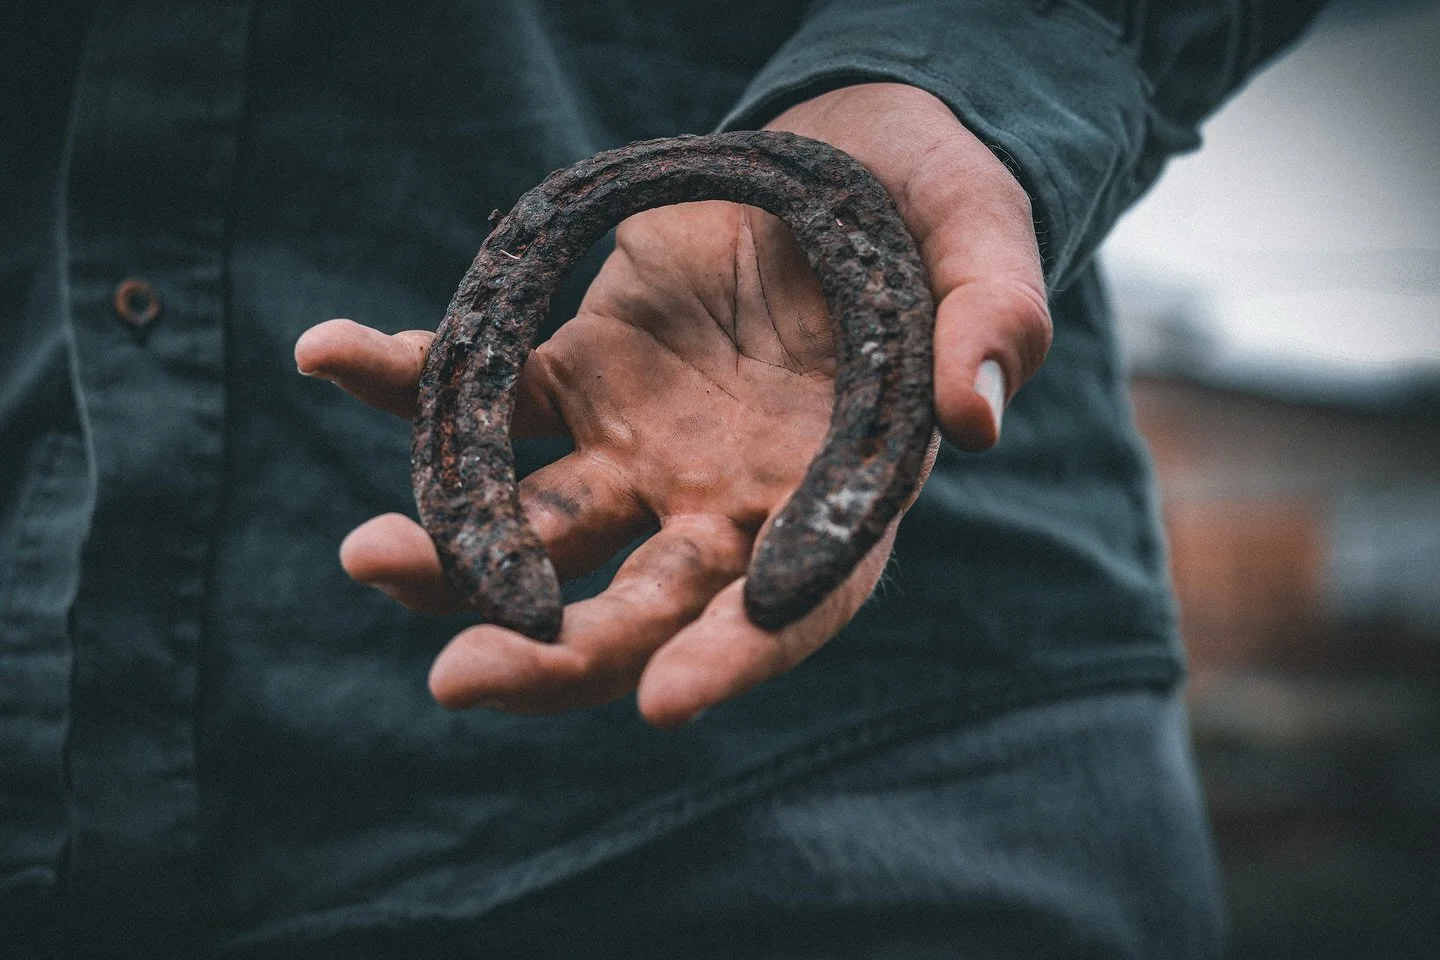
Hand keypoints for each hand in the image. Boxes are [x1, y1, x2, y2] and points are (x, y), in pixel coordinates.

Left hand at [294, 83, 1049, 727]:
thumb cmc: (931, 211)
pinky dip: (407, 379)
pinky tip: (330, 355)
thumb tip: (979, 418)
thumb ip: (993, 321)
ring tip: (370, 556)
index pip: (789, 605)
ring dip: (451, 548)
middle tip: (462, 684)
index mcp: (835, 498)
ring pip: (537, 521)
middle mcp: (722, 500)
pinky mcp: (575, 369)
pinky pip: (484, 386)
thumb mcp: (984, 243)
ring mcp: (638, 443)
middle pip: (634, 605)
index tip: (665, 705)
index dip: (733, 658)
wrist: (845, 158)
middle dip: (553, 653)